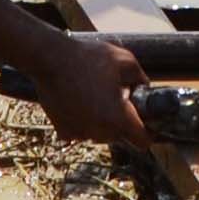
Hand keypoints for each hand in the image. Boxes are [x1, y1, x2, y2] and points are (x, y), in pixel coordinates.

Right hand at [23, 32, 154, 148]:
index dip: (148, 133)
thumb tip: (145, 89)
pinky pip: (81, 131)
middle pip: (120, 136)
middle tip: (114, 98)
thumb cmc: (88, 58)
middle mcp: (99, 131)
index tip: (145, 122)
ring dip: (101, 122)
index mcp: (118, 118)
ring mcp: (80, 133)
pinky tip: (79, 101)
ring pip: (100, 134)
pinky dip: (83, 121)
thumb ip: (141, 79)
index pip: (142, 141)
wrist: (50, 58)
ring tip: (94, 96)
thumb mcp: (125, 61)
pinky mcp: (63, 131)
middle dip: (121, 121)